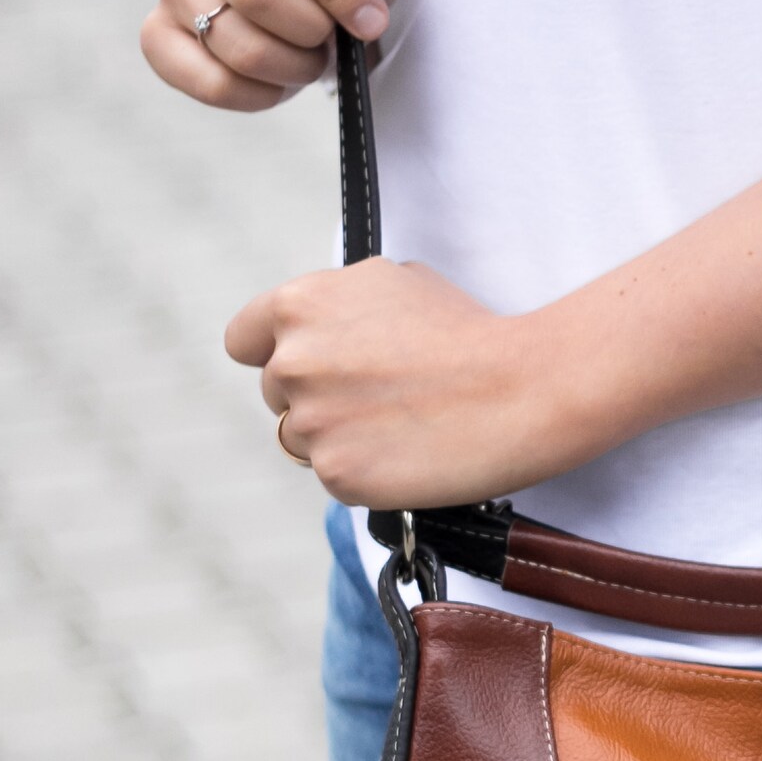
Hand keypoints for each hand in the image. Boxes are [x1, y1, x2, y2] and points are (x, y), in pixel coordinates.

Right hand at [142, 0, 400, 112]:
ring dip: (290, 69)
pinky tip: (272, 83)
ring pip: (237, 45)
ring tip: (303, 60)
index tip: (367, 19)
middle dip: (310, 34)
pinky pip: (209, 82)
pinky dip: (255, 96)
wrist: (297, 20)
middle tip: (327, 41)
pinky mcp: (159, 33)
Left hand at [225, 260, 601, 507]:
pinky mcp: (337, 474)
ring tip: (400, 427)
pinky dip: (367, 473)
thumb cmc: (470, 333)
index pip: (244, 341)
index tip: (304, 370)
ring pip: (303, 441)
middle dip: (317, 399)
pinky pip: (335, 478)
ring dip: (340, 439)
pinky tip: (410, 454)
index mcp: (300, 305)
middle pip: (276, 395)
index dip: (274, 355)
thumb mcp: (396, 283)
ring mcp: (312, 421)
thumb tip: (324, 327)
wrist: (517, 390)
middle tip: (377, 401)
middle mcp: (293, 362)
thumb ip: (341, 305)